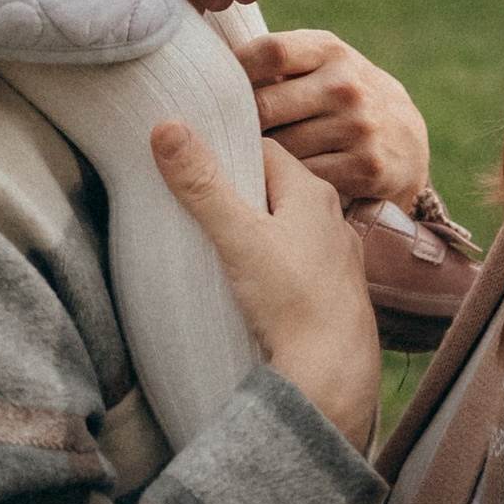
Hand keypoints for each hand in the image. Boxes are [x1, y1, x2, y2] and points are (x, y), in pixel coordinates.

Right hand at [150, 122, 379, 450]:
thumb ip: (202, 185)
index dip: (227, 153)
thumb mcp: (237, 237)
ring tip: (218, 247)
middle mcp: (332, 219)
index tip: (194, 167)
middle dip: (237, 194)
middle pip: (274, 189)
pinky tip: (251, 285)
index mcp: (313, 193)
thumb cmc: (291, 301)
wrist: (333, 375)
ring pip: (286, 229)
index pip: (264, 150)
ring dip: (256, 232)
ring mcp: (336, 258)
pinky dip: (272, 265)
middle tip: (197, 207)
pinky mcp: (332, 293)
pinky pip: (296, 264)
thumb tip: (166, 128)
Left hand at [230, 26, 428, 207]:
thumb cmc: (344, 94)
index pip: (270, 52)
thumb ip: (279, 62)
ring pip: (281, 148)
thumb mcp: (323, 63)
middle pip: (267, 105)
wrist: (406, 138)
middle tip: (218, 134)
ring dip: (259, 156)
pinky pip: (304, 177)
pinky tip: (277, 180)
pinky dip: (285, 182)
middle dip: (239, 123)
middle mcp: (346, 85)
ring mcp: (358, 127)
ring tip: (246, 158)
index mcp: (330, 50)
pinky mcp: (366, 166)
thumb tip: (212, 66)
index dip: (235, 70)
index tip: (213, 87)